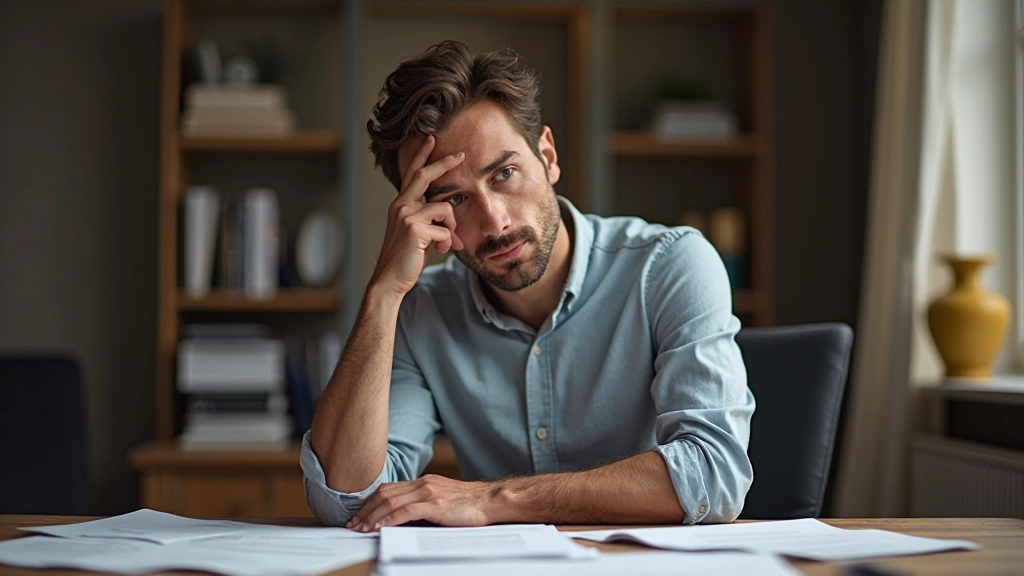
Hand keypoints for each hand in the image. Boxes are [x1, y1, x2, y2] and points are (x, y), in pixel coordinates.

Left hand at [346, 475, 500, 531]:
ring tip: (362, 528)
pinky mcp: (435, 504)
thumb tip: (403, 518)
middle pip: (385, 494)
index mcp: (424, 482)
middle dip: (366, 510)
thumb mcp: (443, 499)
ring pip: (391, 502)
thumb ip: (424, 503)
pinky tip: (380, 527)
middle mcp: (423, 483)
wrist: (491, 500)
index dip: (371, 502)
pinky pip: (405, 511)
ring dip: (373, 516)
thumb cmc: (470, 504)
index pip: (389, 489)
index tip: (360, 516)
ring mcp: (428, 492)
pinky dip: (389, 519)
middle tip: (354, 524)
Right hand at [370, 135, 465, 297]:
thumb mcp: (420, 236)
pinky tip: (439, 251)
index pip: (412, 174)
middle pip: (424, 176)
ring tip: (445, 244)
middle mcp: (401, 206)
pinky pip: (445, 229)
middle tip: (461, 155)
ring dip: (451, 227)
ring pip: (445, 208)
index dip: (422, 156)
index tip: (431, 139)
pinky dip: (447, 242)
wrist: (390, 280)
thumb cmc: (406, 259)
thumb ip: (433, 225)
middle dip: (444, 163)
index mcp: (401, 205)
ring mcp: (406, 215)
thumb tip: (454, 228)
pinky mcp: (414, 228)